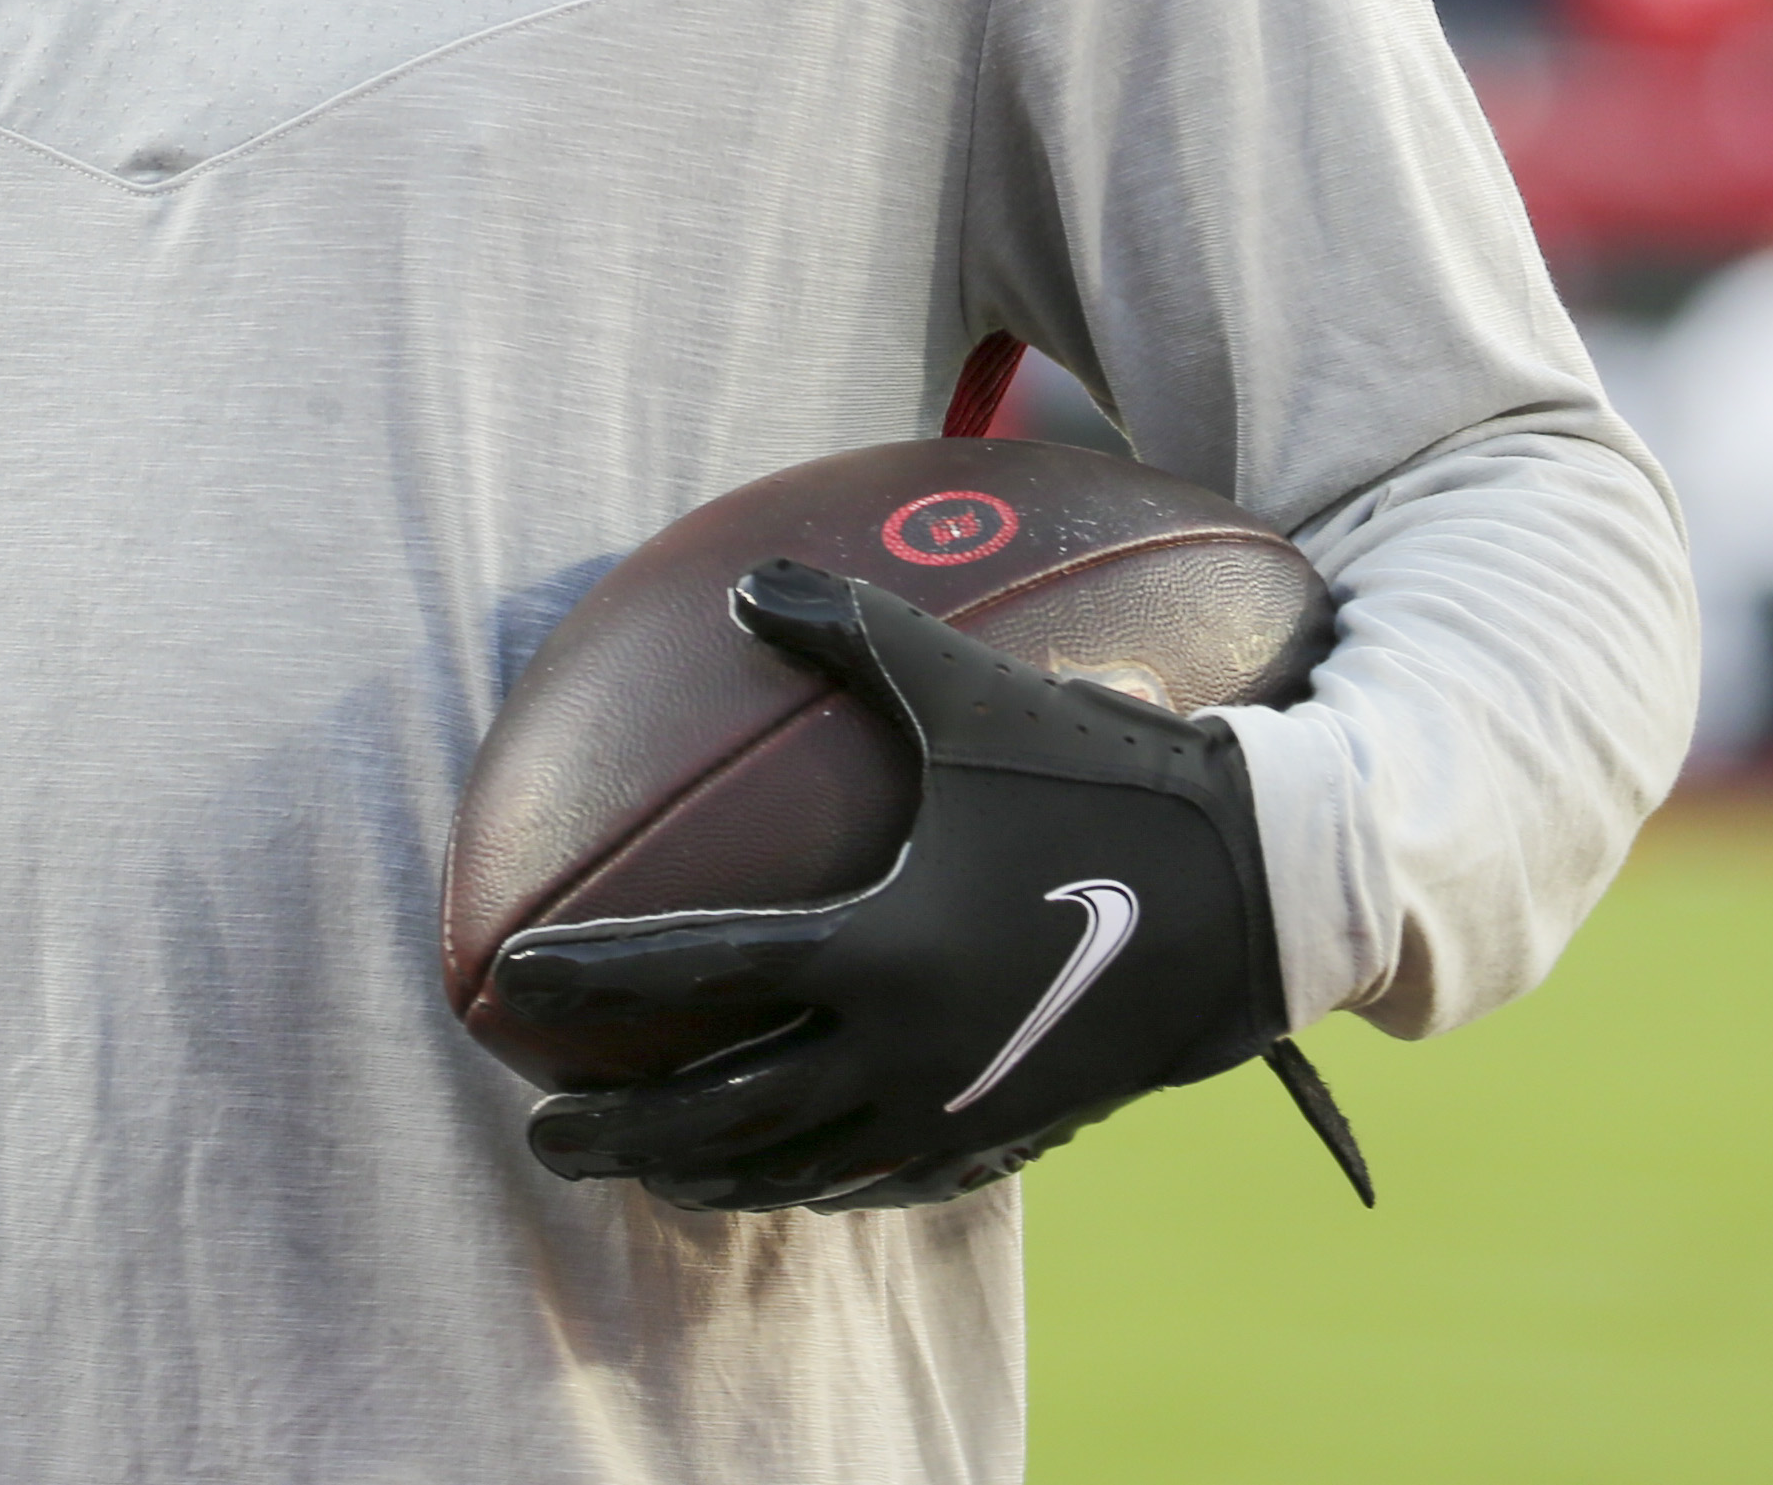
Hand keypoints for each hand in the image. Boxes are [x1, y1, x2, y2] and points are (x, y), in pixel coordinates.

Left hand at [494, 561, 1367, 1212]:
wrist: (1259, 900)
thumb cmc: (1110, 780)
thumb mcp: (978, 695)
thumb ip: (855, 632)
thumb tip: (745, 583)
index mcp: (876, 950)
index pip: (695, 973)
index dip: (594, 978)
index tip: (513, 984)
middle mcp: (897, 1052)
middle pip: (721, 1117)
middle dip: (619, 1136)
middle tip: (543, 1137)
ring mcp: (950, 1108)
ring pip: (795, 1170)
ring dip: (706, 1177)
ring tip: (645, 1176)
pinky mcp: (1005, 1132)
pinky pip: (882, 1182)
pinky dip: (813, 1188)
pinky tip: (788, 1182)